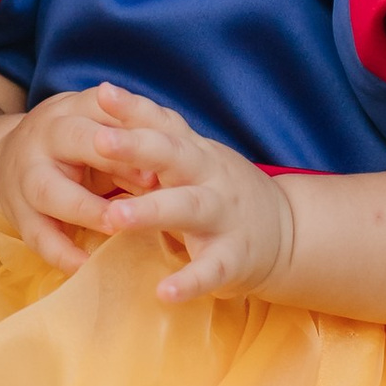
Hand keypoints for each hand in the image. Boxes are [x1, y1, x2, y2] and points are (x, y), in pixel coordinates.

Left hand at [0, 83, 293, 301]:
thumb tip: (103, 97)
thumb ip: (157, 134)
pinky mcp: (232, 258)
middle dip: (136, 147)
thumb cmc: (221, 190)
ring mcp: (223, 217)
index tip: (103, 93)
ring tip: (114, 218)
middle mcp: (209, 177)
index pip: (163, 124)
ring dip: (150, 211)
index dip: (134, 108)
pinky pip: (210, 270)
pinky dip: (189, 281)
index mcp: (194, 153)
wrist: (286, 232)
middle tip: (99, 141)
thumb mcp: (194, 157)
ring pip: (187, 208)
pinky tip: (164, 293)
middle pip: (172, 156)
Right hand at [0, 83, 167, 270]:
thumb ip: (131, 148)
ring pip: (50, 190)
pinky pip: (37, 235)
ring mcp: (27, 175)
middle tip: (150, 184)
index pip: (103, 109)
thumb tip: (162, 176)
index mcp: (72, 110)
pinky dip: (61, 253)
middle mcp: (46, 136)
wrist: (10, 157)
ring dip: (85, 209)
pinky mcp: (18, 213)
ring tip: (116, 226)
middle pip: (73, 139)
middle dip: (109, 157)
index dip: (133, 130)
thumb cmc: (75, 146)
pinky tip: (86, 266)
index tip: (163, 154)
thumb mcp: (100, 133)